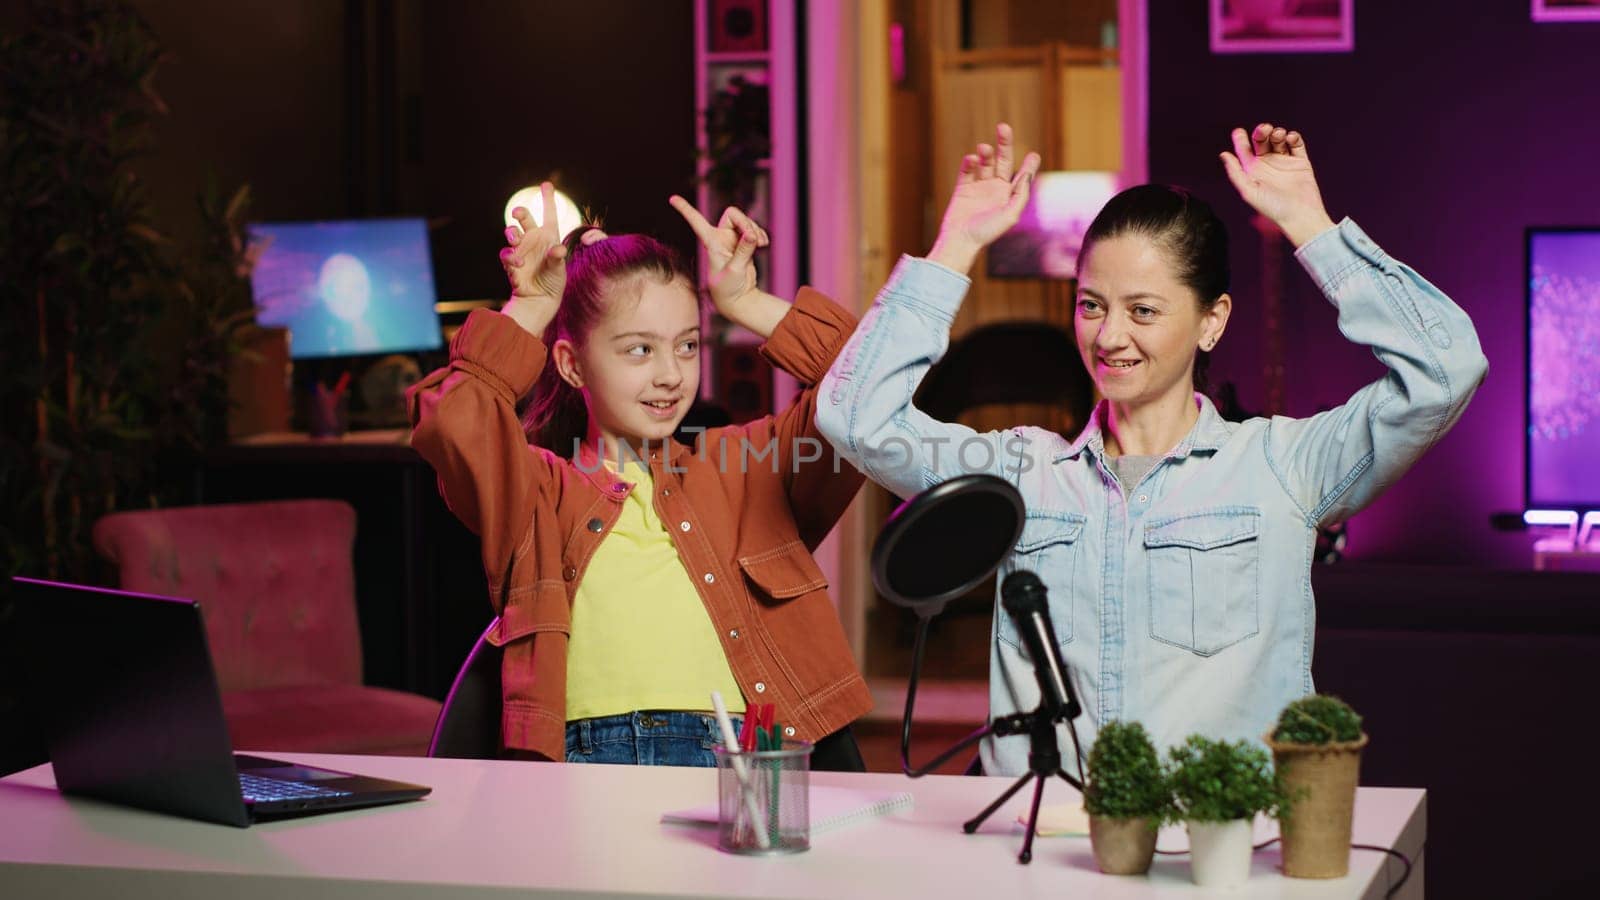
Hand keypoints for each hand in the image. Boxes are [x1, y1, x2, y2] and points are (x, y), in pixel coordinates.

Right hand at [499, 182, 567, 334]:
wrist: (540, 299)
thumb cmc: (553, 282)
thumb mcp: (558, 270)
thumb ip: (556, 259)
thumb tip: (557, 250)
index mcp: (549, 236)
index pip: (549, 214)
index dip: (548, 199)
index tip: (546, 184)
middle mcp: (534, 239)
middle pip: (524, 218)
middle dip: (520, 213)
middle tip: (518, 213)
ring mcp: (521, 249)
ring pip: (512, 232)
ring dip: (511, 232)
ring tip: (514, 236)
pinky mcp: (511, 261)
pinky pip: (507, 253)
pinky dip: (510, 256)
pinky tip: (517, 263)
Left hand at [668, 195, 768, 316]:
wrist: (738, 298)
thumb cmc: (728, 288)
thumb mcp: (735, 270)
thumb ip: (743, 250)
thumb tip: (752, 234)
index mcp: (711, 242)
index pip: (696, 221)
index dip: (685, 209)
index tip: (671, 198)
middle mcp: (721, 237)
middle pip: (733, 214)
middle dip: (746, 222)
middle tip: (754, 237)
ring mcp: (734, 240)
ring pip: (746, 221)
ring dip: (756, 229)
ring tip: (761, 244)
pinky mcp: (745, 244)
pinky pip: (754, 230)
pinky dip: (760, 234)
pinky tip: (763, 244)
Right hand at [927, 122, 1041, 273]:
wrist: (961, 241)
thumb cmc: (987, 232)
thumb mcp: (1010, 215)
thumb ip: (1020, 194)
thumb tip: (1027, 175)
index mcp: (1009, 196)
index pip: (1021, 176)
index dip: (1028, 165)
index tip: (1034, 155)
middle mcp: (995, 189)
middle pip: (1002, 161)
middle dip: (1004, 145)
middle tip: (1003, 127)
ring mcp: (978, 188)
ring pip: (984, 163)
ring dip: (985, 153)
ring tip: (983, 148)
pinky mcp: (963, 189)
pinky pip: (967, 171)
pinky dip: (968, 163)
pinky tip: (970, 159)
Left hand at [1219, 123, 1335, 247]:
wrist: (1299, 214)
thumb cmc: (1272, 207)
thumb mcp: (1249, 191)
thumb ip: (1236, 173)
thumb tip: (1224, 154)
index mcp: (1253, 171)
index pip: (1244, 150)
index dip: (1240, 139)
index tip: (1238, 131)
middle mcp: (1268, 165)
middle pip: (1262, 141)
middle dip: (1261, 132)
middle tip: (1264, 129)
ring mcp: (1284, 162)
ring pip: (1279, 139)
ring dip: (1277, 133)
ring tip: (1278, 135)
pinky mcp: (1300, 162)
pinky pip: (1296, 144)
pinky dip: (1293, 137)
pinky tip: (1290, 138)